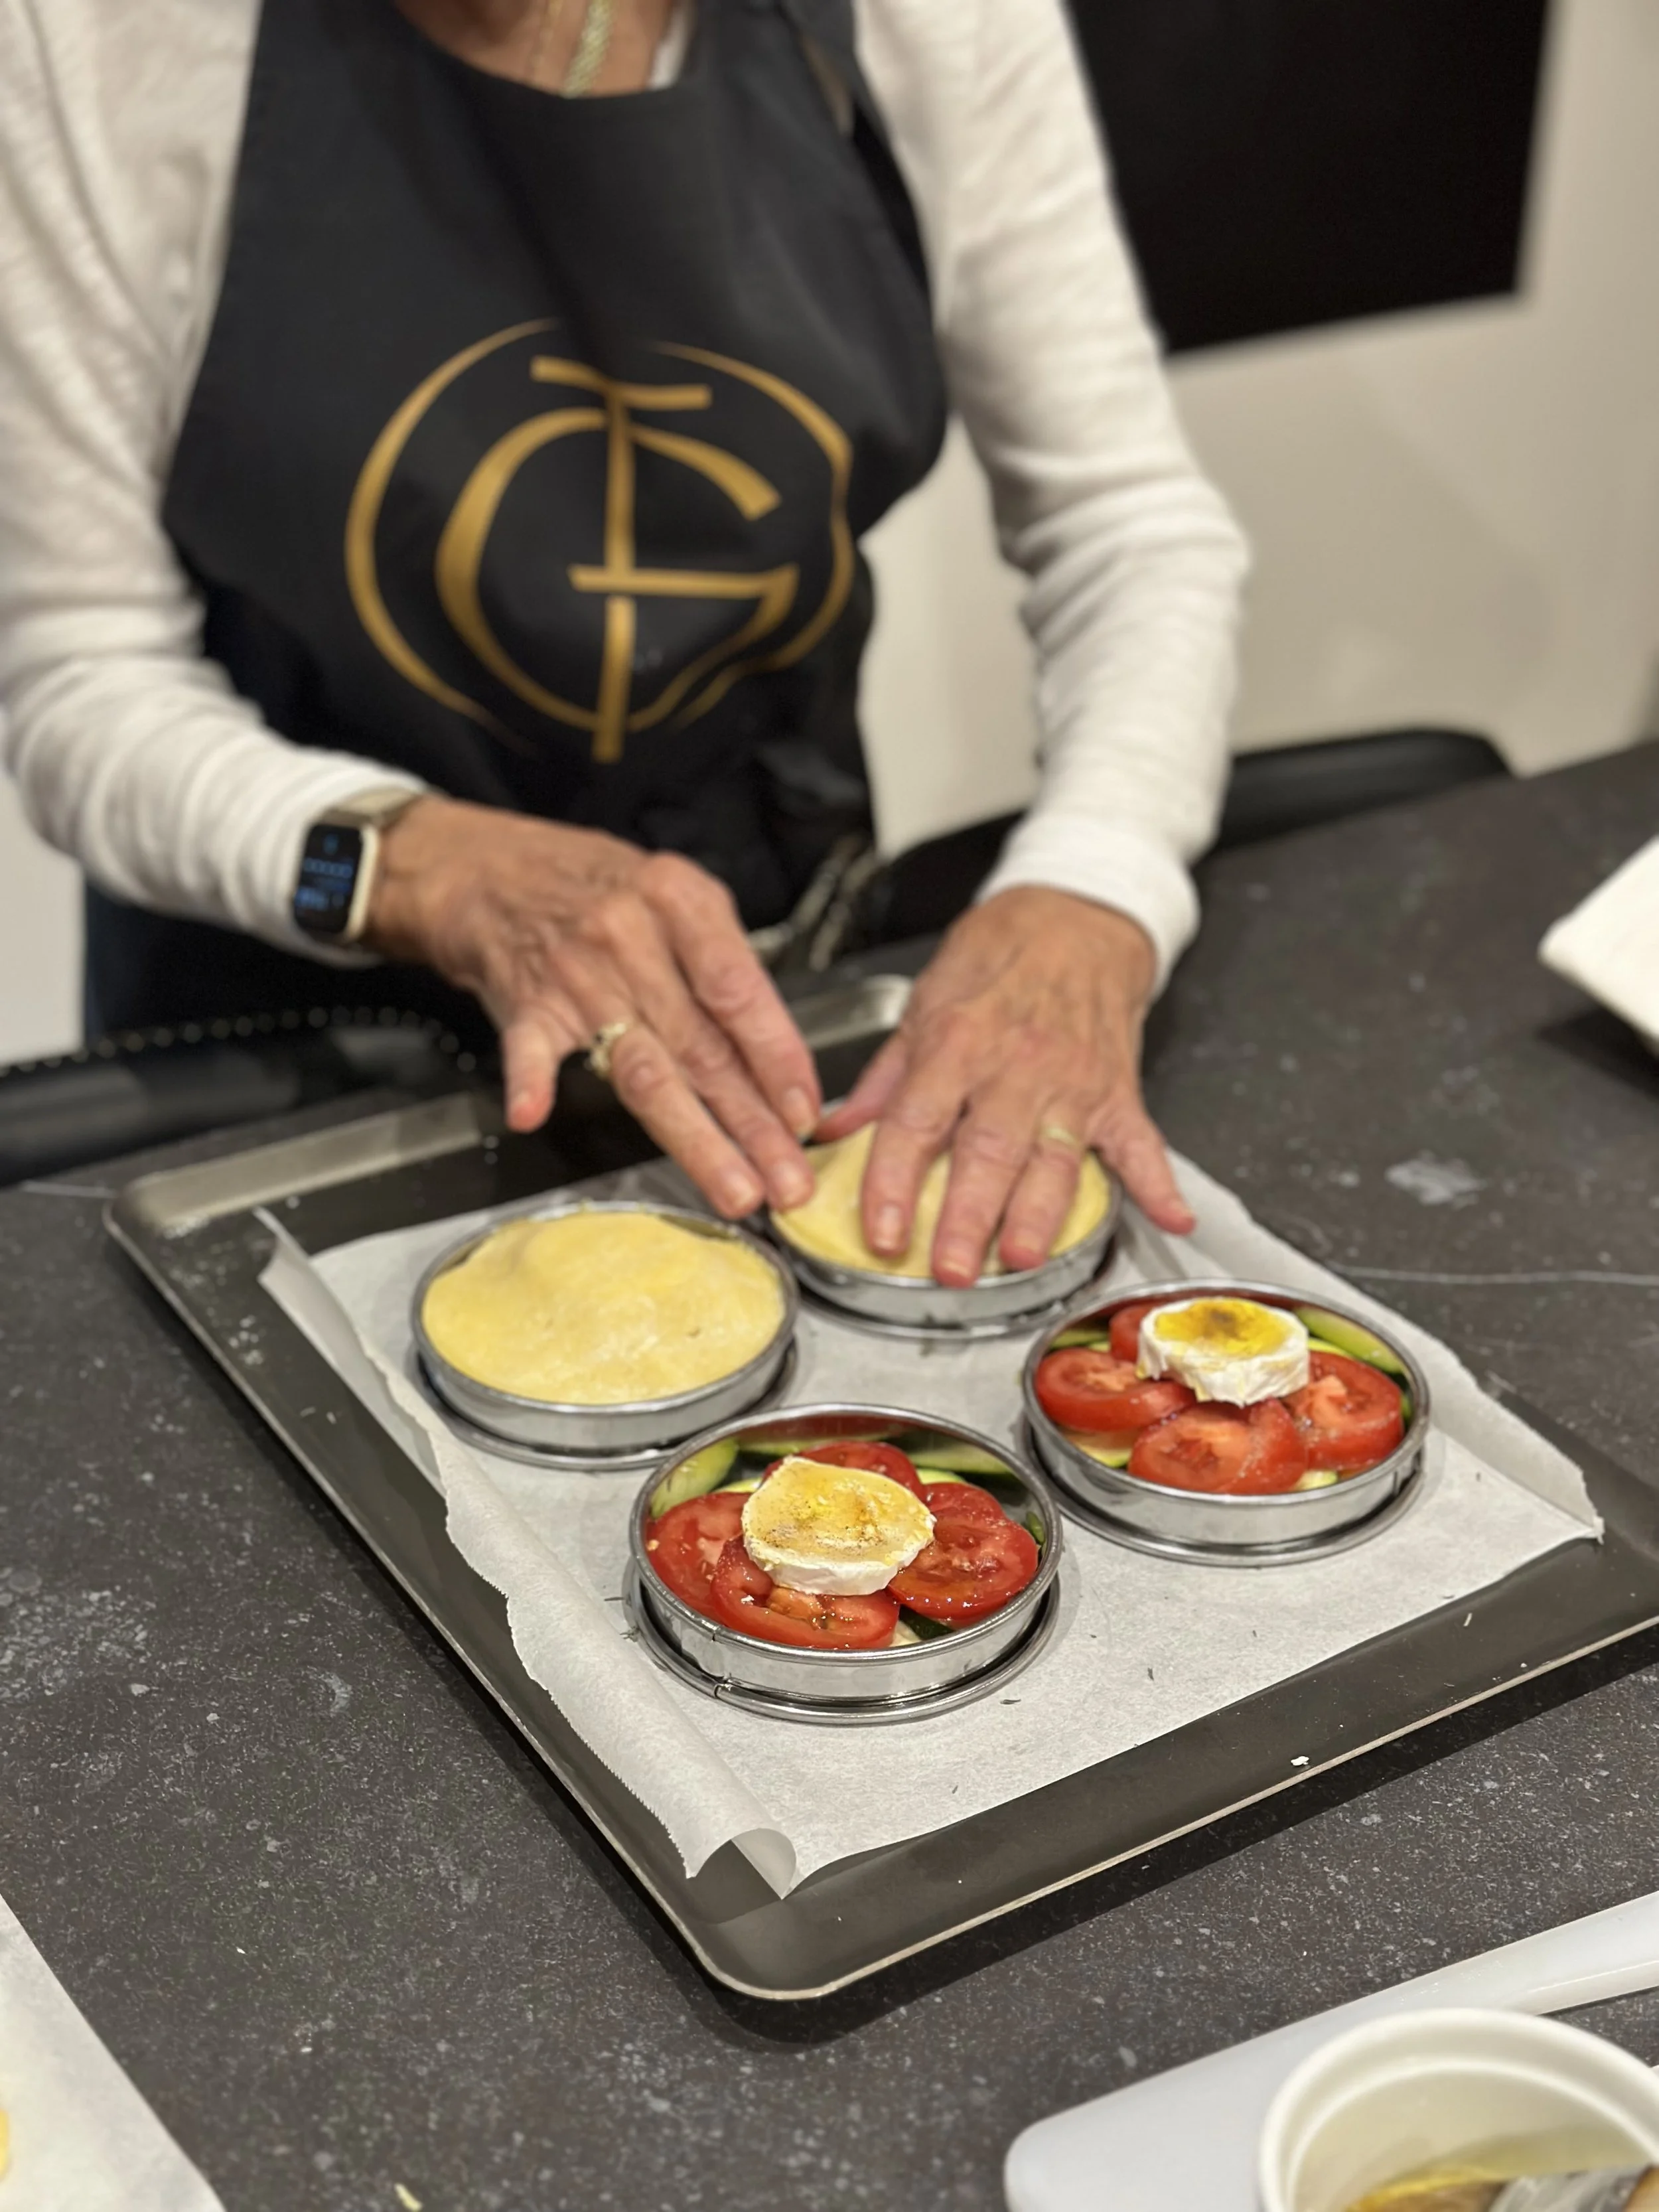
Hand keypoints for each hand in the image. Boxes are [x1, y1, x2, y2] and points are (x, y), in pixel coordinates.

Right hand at [366, 797, 820, 1217]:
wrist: (489, 866)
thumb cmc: (596, 886)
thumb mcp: (675, 893)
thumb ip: (721, 963)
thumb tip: (773, 1055)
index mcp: (678, 901)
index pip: (739, 992)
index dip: (778, 1059)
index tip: (806, 1114)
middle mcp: (629, 936)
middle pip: (702, 1046)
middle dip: (754, 1124)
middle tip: (789, 1180)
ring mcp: (574, 973)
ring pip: (643, 1068)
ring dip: (693, 1136)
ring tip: (734, 1186)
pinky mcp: (525, 1004)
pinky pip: (530, 1049)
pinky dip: (531, 1082)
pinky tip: (534, 1115)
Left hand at [818, 886, 1194, 1284]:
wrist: (1075, 914)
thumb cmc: (997, 956)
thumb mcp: (924, 1003)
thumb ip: (884, 1079)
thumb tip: (835, 1133)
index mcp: (956, 1042)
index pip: (916, 1122)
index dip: (892, 1182)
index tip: (880, 1232)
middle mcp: (1015, 1065)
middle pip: (988, 1150)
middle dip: (968, 1216)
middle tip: (950, 1269)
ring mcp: (1073, 1082)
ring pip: (1055, 1157)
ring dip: (1039, 1213)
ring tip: (1022, 1256)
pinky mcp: (1117, 1091)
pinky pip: (1142, 1142)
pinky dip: (1159, 1183)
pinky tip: (1172, 1219)